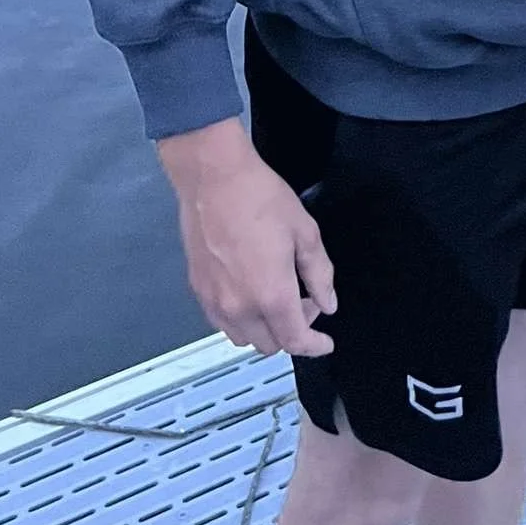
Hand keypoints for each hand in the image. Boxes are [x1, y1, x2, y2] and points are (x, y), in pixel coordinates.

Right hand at [157, 119, 335, 357]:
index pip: (295, 341)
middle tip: (305, 300)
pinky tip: (250, 291)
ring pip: (243, 338)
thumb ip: (320, 274)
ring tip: (276, 296)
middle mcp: (240, 308)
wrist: (213, 178)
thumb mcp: (305, 232)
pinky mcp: (197, 290)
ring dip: (264, 329)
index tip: (325, 343)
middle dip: (292, 331)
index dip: (314, 347)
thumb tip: (328, 303)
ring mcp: (214, 301)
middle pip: (269, 345)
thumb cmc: (262, 199)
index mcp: (271, 296)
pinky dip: (241, 319)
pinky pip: (221, 322)